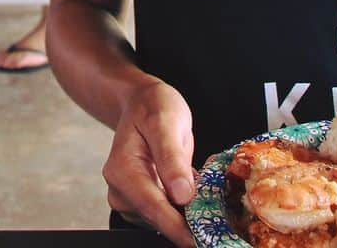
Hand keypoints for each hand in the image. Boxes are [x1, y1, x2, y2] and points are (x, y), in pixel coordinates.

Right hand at [103, 79, 195, 245]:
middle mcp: (120, 189)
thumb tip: (182, 195)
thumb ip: (172, 157)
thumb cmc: (153, 106)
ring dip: (185, 213)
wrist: (143, 103)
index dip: (178, 228)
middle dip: (186, 222)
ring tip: (200, 186)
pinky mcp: (140, 202)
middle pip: (157, 218)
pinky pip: (165, 213)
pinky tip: (189, 186)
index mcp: (122, 169)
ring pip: (162, 219)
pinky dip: (182, 207)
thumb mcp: (166, 121)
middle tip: (216, 217)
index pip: (152, 207)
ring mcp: (129, 198)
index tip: (200, 241)